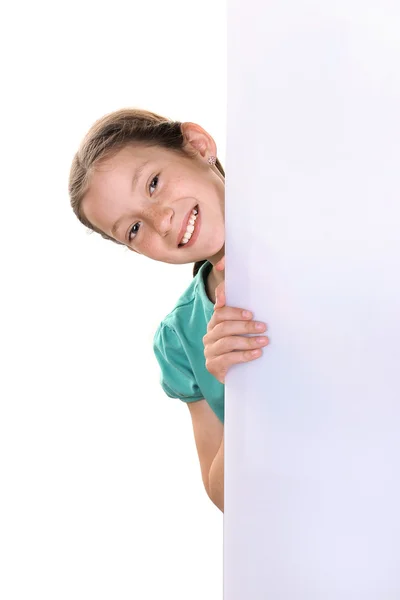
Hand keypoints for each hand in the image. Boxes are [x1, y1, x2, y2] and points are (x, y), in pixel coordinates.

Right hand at [203, 256, 268, 382]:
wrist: (237, 377)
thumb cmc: (240, 349)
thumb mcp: (241, 331)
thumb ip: (240, 314)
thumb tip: (229, 295)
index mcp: (214, 324)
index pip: (220, 313)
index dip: (234, 312)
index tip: (251, 314)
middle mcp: (209, 337)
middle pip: (224, 327)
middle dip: (245, 326)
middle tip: (263, 327)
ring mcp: (209, 352)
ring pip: (227, 342)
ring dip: (247, 341)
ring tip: (264, 341)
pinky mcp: (212, 366)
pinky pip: (227, 359)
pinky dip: (244, 355)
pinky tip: (257, 353)